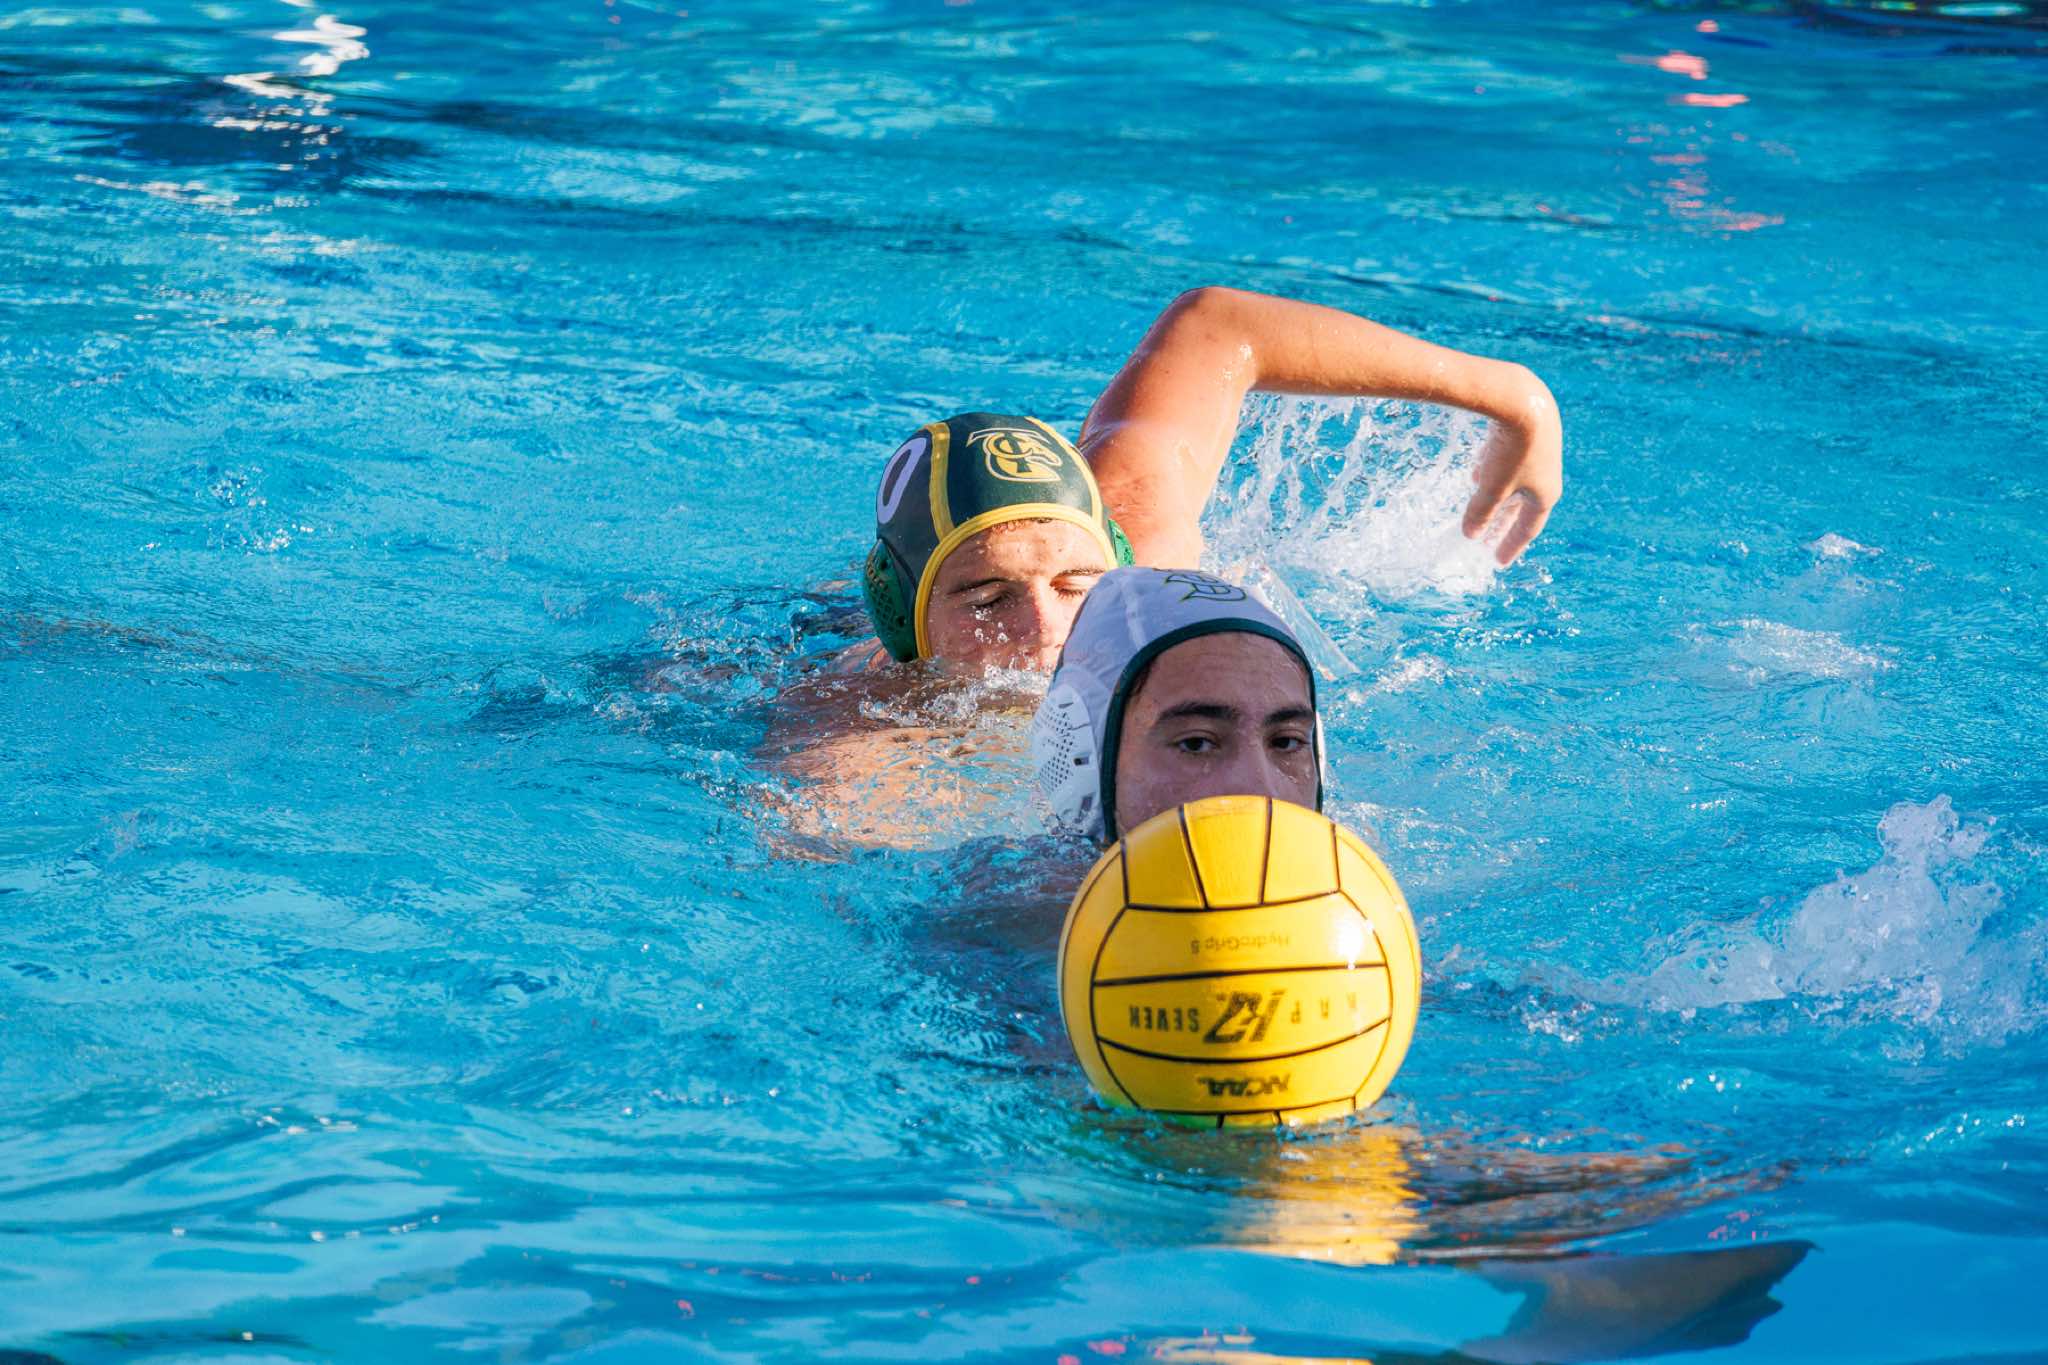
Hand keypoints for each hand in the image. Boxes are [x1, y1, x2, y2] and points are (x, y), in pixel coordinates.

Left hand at [1462, 368, 1562, 565]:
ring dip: (1498, 500)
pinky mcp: (1529, 433)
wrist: (1521, 400)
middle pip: (1521, 509)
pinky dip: (1494, 474)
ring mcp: (1540, 454)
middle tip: (1490, 545)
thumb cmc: (1511, 451)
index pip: (1527, 530)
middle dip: (1503, 527)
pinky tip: (1477, 474)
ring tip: (1484, 514)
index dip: (1510, 547)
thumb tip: (1470, 534)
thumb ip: (1479, 513)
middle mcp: (1546, 476)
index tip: (1498, 562)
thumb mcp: (1492, 488)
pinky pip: (1509, 462)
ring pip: (1515, 485)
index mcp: (1545, 495)